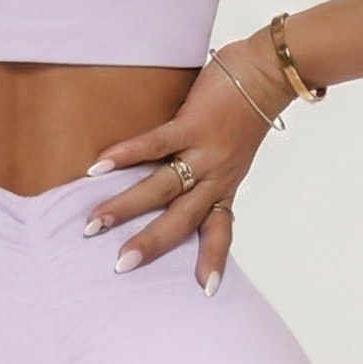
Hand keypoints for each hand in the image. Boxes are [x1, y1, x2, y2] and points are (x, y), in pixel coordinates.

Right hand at [81, 33, 293, 294]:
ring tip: (95, 222)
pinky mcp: (193, 124)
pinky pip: (155, 144)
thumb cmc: (247, 109)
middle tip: (120, 266)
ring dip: (126, 206)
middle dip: (150, 244)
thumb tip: (175, 176)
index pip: (220, 229)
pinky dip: (126, 155)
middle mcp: (215, 176)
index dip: (213, 259)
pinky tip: (100, 164)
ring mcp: (204, 151)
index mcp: (225, 184)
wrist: (268, 73)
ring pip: (162, 188)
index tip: (204, 290)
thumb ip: (208, 168)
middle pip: (182, 220)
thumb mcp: (233, 152)